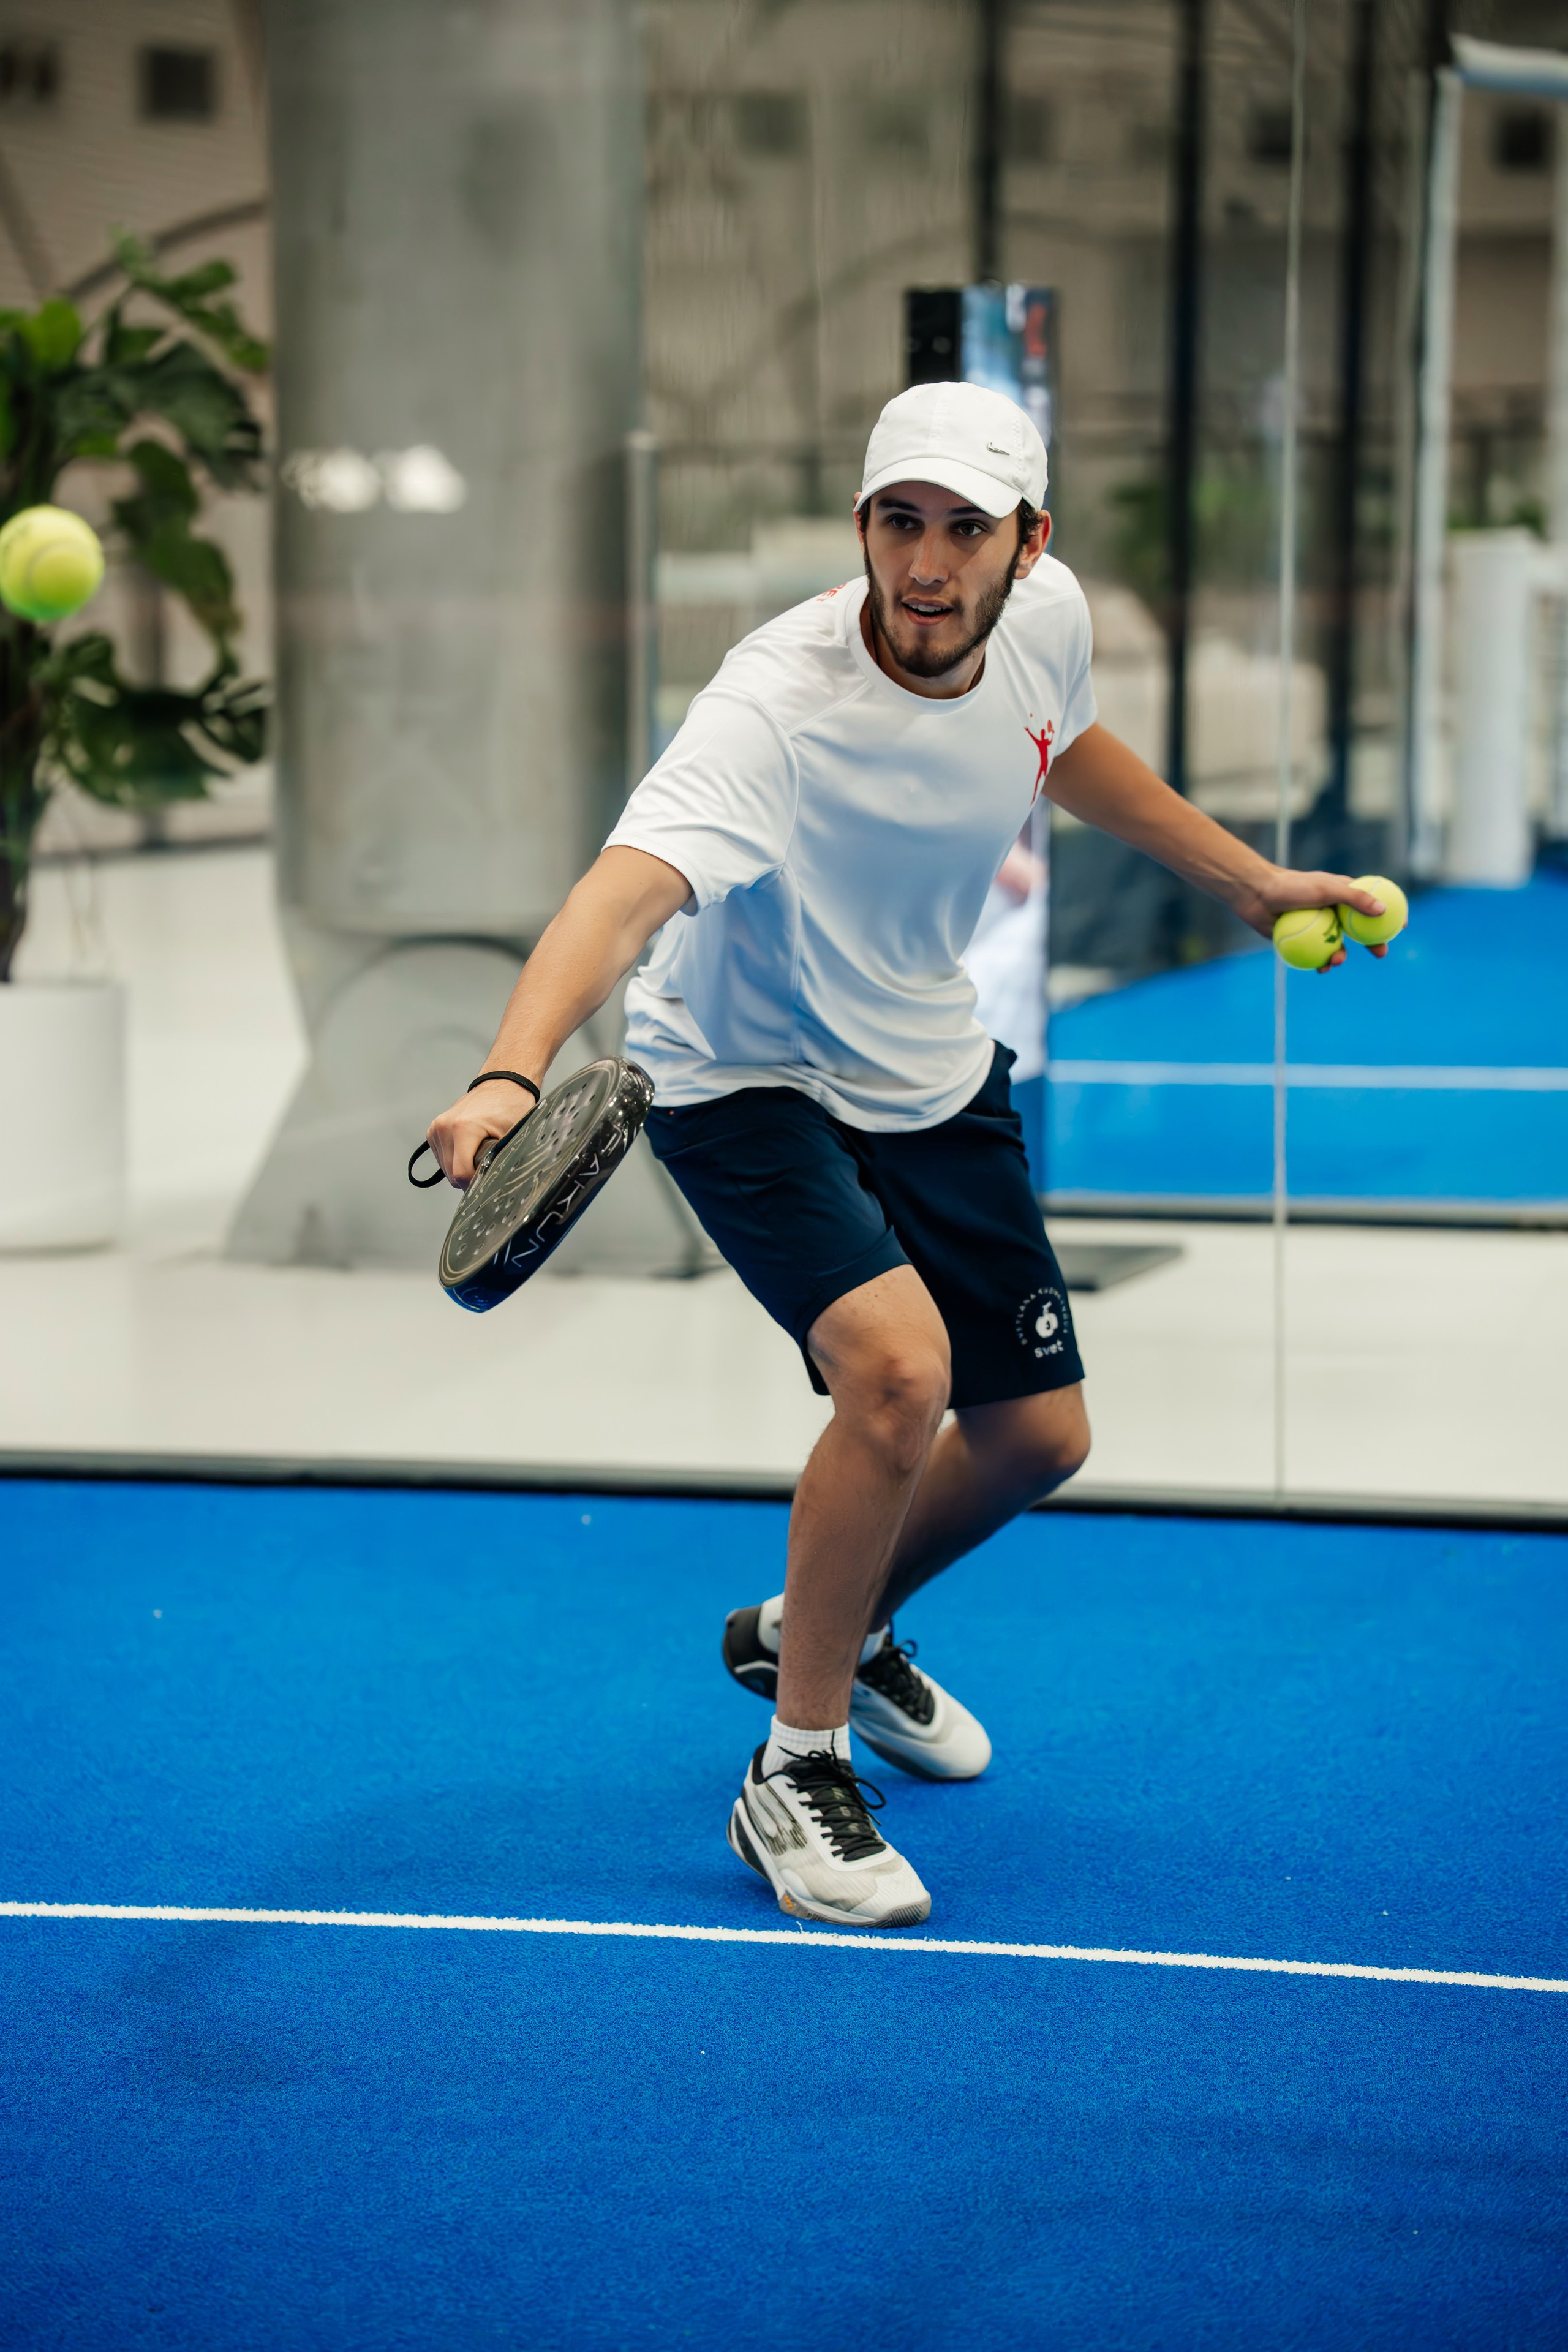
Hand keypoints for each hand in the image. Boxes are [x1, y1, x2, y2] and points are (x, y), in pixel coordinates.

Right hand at [425, 1077, 534, 1187]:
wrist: (501, 1085)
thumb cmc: (510, 1108)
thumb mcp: (511, 1137)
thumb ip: (498, 1162)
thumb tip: (493, 1185)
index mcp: (463, 1128)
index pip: (461, 1174)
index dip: (475, 1184)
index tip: (489, 1182)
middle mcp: (444, 1127)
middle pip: (451, 1174)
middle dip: (469, 1178)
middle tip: (488, 1167)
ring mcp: (436, 1128)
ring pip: (445, 1169)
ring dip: (461, 1169)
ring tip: (479, 1154)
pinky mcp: (433, 1131)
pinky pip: (442, 1158)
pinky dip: (455, 1160)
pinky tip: (469, 1150)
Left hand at [1232, 867, 1389, 971]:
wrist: (1256, 894)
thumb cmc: (1292, 887)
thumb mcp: (1326, 890)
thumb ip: (1354, 899)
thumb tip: (1383, 910)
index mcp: (1340, 894)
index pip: (1370, 904)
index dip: (1387, 915)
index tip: (1400, 927)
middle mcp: (1331, 909)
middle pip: (1357, 929)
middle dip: (1372, 942)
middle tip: (1381, 954)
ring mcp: (1316, 925)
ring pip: (1336, 944)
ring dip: (1341, 955)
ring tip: (1336, 961)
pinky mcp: (1300, 938)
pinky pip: (1315, 954)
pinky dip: (1320, 963)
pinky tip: (1321, 969)